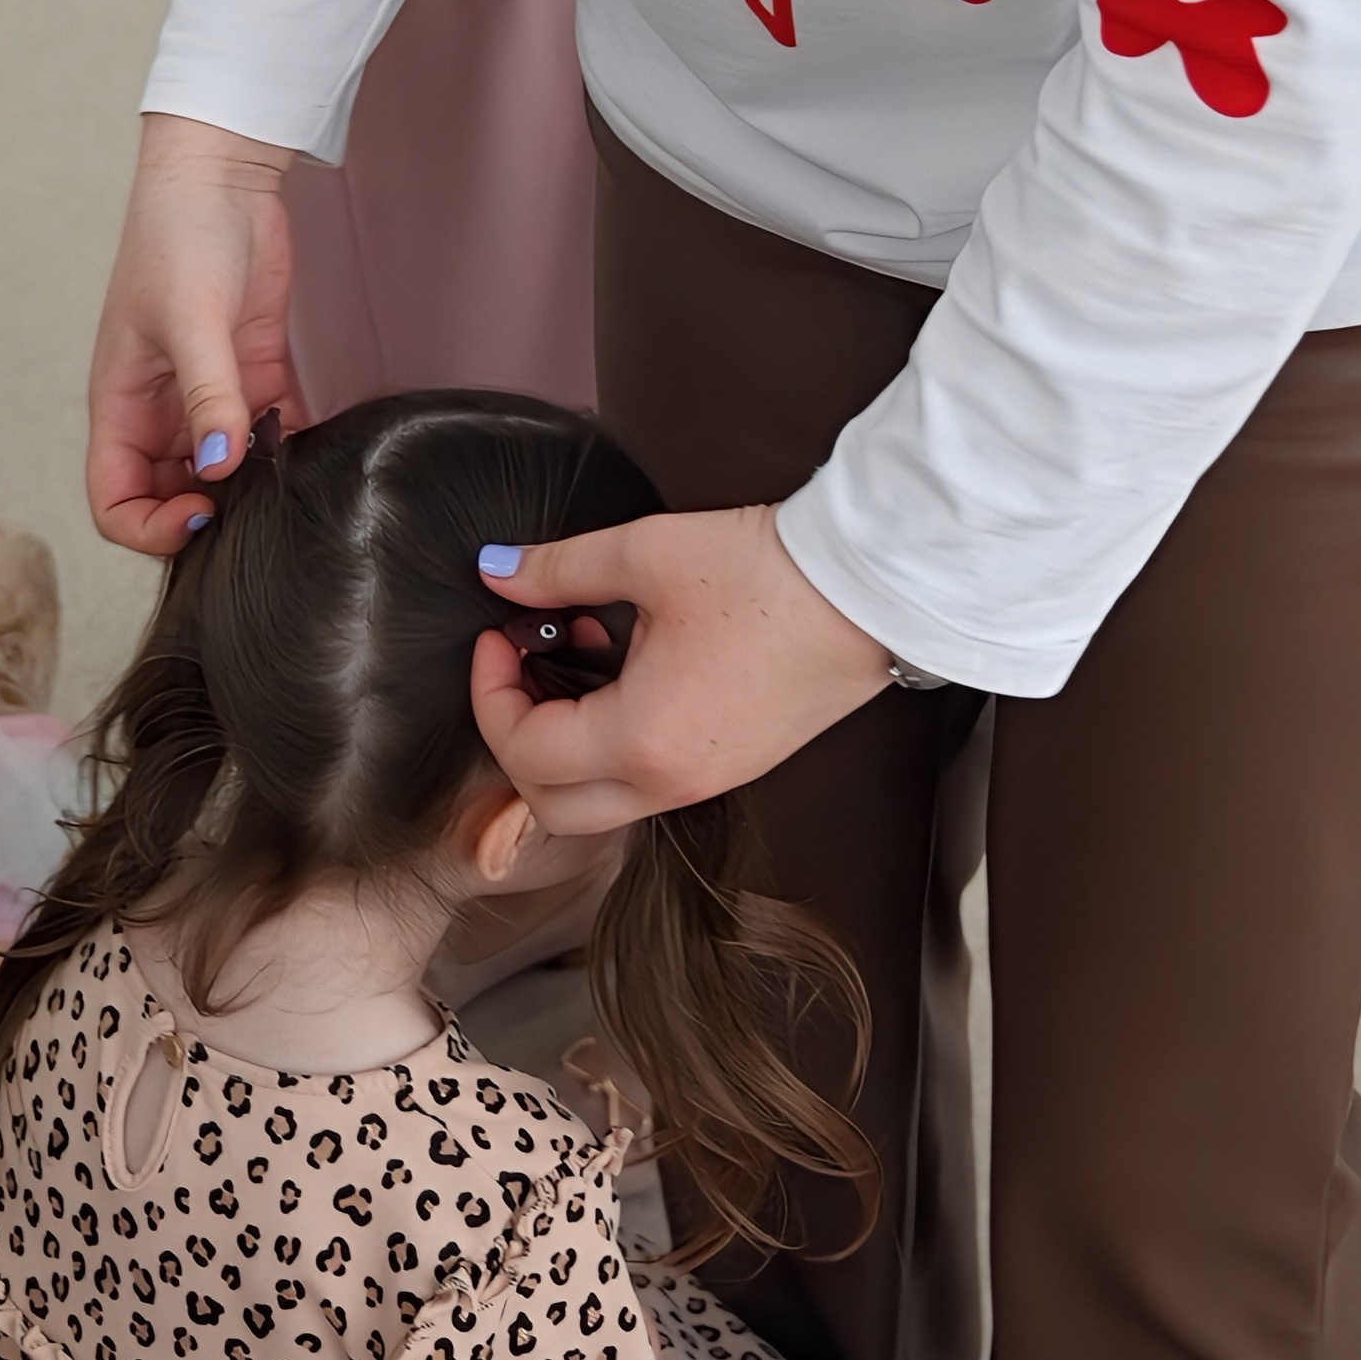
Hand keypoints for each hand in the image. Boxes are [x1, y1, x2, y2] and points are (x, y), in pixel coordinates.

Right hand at [86, 115, 297, 554]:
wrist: (223, 173)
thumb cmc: (178, 234)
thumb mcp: (189, 318)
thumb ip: (207, 395)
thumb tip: (220, 465)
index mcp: (121, 404)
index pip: (113, 499)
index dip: (149, 526)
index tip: (202, 514)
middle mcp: (159, 409)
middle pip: (168, 496)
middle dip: (206, 515)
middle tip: (253, 507)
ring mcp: (207, 393)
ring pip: (221, 470)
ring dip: (249, 484)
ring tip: (284, 476)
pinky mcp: (251, 373)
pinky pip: (264, 432)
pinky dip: (284, 448)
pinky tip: (311, 446)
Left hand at [469, 505, 894, 833]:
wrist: (870, 589)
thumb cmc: (766, 573)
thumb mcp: (647, 553)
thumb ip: (558, 568)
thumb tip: (496, 573)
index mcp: (642, 741)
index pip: (525, 753)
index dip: (490, 694)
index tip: (497, 636)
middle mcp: (672, 782)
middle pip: (553, 806)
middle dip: (517, 737)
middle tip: (518, 664)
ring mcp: (708, 782)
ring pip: (600, 801)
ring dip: (566, 740)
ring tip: (579, 646)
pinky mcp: (735, 765)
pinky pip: (645, 781)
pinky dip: (612, 740)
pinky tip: (627, 662)